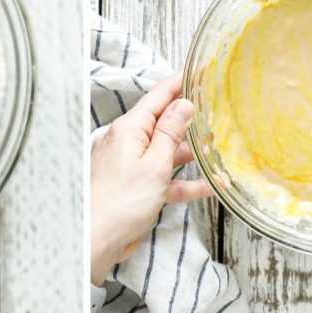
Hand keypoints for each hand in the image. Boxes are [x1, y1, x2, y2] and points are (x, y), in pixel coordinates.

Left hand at [90, 72, 213, 285]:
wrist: (93, 242)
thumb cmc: (118, 204)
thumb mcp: (153, 166)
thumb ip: (170, 134)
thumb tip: (183, 105)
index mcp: (128, 129)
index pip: (159, 96)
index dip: (181, 82)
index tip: (201, 70)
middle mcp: (126, 142)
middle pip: (163, 123)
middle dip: (190, 119)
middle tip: (216, 110)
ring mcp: (129, 164)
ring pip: (166, 151)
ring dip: (191, 152)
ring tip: (218, 149)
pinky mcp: (134, 187)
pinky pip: (163, 178)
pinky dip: (183, 181)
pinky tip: (208, 186)